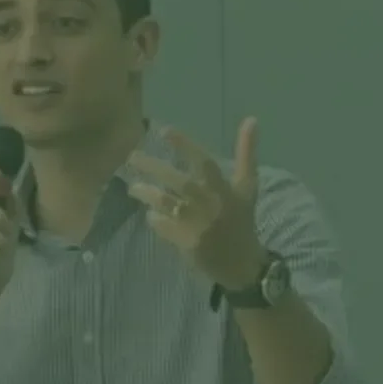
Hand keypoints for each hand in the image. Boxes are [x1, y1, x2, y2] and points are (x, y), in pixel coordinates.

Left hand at [127, 117, 266, 289]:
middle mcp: (211, 204)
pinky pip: (163, 226)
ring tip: (133, 187)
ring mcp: (197, 224)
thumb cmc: (241, 221)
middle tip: (131, 156)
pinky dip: (154, 219)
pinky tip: (149, 215)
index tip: (163, 130)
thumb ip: (247, 153)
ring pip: (166, 203)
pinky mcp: (186, 243)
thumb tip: (251, 119)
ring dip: (146, 192)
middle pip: (178, 181)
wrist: (242, 264)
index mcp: (225, 189)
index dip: (185, 145)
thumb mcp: (247, 187)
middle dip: (153, 167)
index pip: (204, 162)